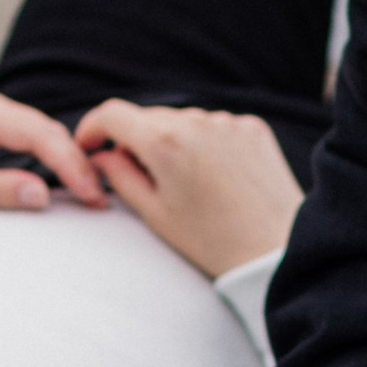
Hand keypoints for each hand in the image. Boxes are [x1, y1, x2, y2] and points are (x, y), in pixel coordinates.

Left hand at [0, 85, 107, 214]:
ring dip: (66, 161)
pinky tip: (66, 182)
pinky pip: (25, 140)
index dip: (71, 163)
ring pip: (38, 134)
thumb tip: (45, 195)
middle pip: (45, 129)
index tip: (94, 195)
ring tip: (94, 194)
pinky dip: (48, 159)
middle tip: (105, 200)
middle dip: (77, 162)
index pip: (38, 133)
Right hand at [71, 101, 304, 280]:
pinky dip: (206, 145)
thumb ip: (119, 177)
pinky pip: (215, 127)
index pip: (112, 114)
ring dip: (174, 143)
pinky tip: (217, 179)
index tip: (90, 146)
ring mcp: (227, 121)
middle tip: (140, 178)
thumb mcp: (154, 214)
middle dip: (136, 141)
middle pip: (149, 118)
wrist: (276, 252)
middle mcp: (196, 120)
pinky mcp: (253, 128)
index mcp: (164, 142)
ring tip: (188, 186)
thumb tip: (101, 156)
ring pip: (183, 122)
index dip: (93, 128)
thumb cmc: (211, 242)